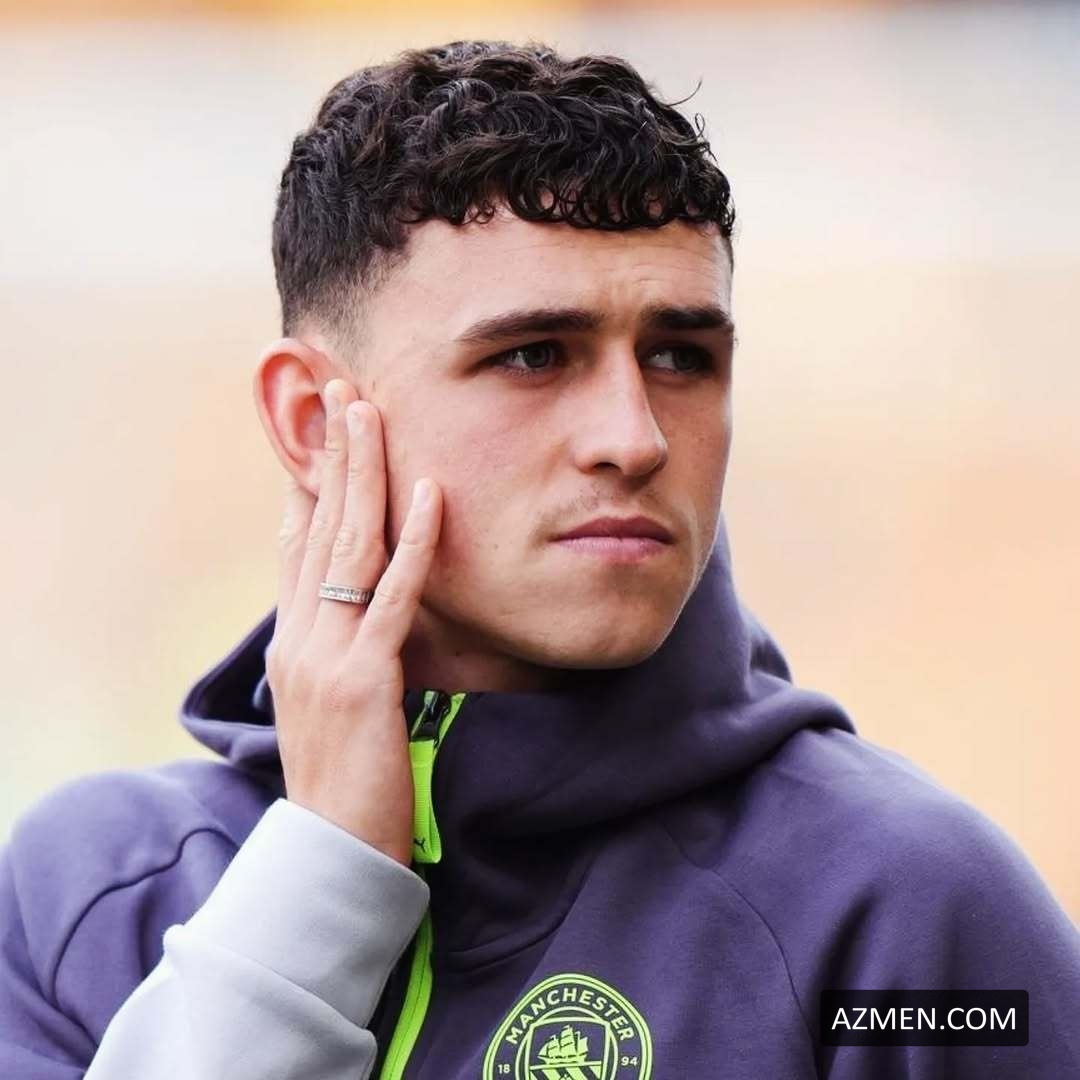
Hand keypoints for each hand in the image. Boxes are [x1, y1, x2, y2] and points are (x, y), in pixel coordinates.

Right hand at [265, 377, 441, 865]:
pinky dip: (413, 542)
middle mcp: (298, 637)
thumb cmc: (341, 780)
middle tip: (342, 391)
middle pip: (316, 527)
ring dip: (361, 475)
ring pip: (346, 546)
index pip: (296, 543)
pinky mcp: (364, 680)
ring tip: (369, 412)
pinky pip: (392, 597)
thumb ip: (340, 651)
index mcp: (291, 641)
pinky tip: (428, 493)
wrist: (328, 853)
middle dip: (331, 456)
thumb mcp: (329, 705)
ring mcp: (325, 655)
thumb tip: (365, 613)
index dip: (309, 481)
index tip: (321, 430)